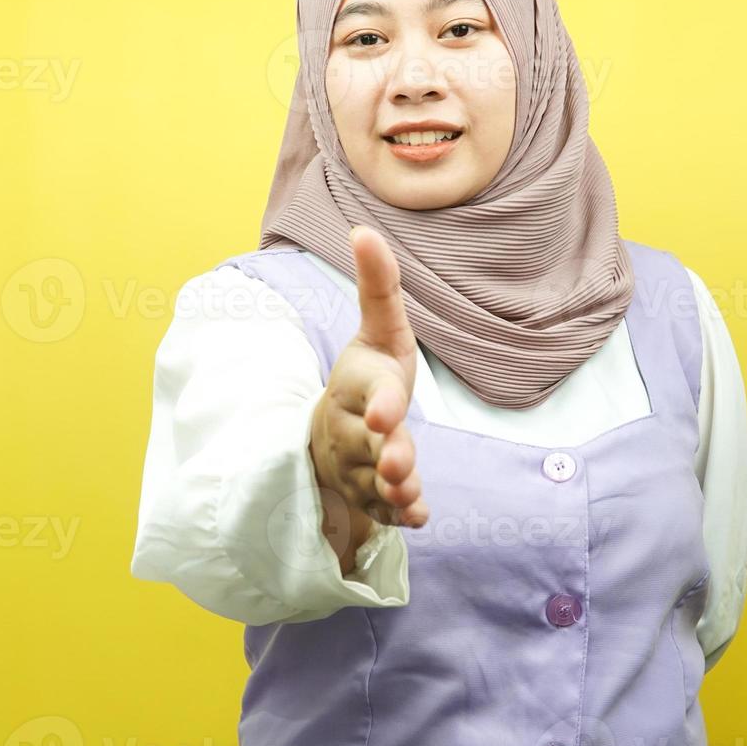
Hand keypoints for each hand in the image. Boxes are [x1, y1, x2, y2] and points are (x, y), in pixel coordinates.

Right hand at [309, 225, 429, 572]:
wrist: (329, 436)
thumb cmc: (368, 375)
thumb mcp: (378, 329)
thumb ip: (378, 285)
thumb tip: (363, 228)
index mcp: (358, 385)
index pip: (369, 392)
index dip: (379, 403)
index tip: (383, 412)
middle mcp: (352, 428)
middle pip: (368, 444)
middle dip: (386, 454)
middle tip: (398, 464)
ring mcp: (360, 465)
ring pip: (376, 481)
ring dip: (394, 488)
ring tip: (407, 492)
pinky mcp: (373, 496)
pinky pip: (385, 512)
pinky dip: (400, 516)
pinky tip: (417, 517)